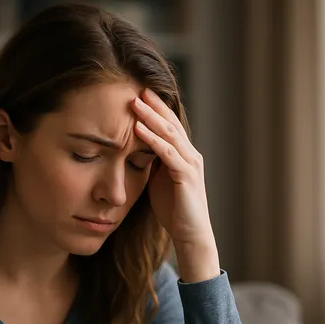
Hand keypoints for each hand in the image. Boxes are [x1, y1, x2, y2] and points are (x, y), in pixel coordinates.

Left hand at [132, 89, 220, 281]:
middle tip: (136, 87)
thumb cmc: (174, 210)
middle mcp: (191, 154)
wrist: (190, 235)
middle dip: (153, 105)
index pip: (169, 125)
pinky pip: (167, 153)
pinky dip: (152, 139)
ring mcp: (191, 164)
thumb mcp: (159, 180)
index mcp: (184, 154)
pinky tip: (137, 128)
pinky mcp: (186, 176)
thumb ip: (152, 163)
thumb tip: (134, 148)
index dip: (155, 108)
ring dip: (150, 117)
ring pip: (169, 134)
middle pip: (170, 123)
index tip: (138, 93)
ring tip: (134, 102)